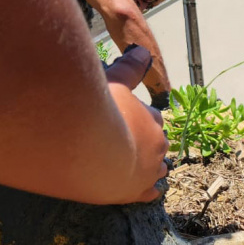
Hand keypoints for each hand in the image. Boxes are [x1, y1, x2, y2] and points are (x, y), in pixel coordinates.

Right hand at [105, 45, 168, 202]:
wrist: (86, 150)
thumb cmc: (100, 112)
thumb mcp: (114, 82)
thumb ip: (129, 68)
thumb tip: (143, 51)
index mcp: (154, 122)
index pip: (152, 118)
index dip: (137, 116)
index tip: (122, 115)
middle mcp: (158, 148)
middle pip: (155, 144)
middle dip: (142, 140)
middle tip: (118, 137)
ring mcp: (148, 173)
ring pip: (156, 168)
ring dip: (147, 164)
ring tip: (128, 160)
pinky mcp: (136, 193)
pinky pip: (149, 193)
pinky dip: (148, 189)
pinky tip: (143, 187)